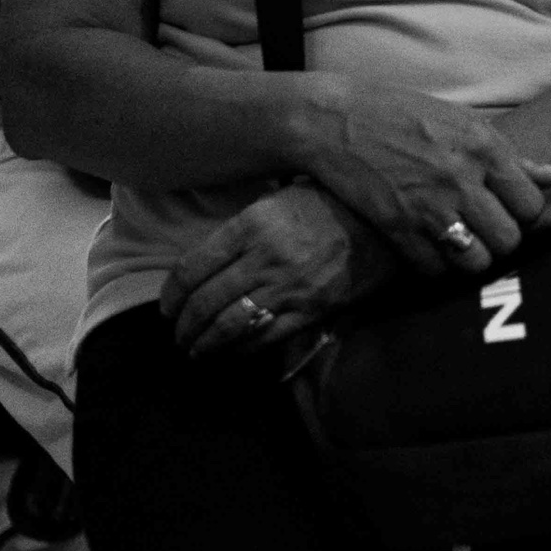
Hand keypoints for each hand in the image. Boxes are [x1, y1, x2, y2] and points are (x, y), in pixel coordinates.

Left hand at [159, 182, 399, 357]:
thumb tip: (208, 258)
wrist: (382, 221)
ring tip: (196, 350)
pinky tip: (231, 352)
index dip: (172, 294)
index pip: (193, 267)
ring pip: (229, 324)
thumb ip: (244, 227)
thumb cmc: (328, 204)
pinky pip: (265, 337)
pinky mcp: (310, 309)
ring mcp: (288, 286)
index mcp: (252, 223)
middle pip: (206, 301)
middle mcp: (264, 256)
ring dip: (205, 343)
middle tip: (178, 334)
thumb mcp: (279, 199)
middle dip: (184, 325)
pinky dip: (241, 349)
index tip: (168, 306)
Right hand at [295, 76, 550, 275]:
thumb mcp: (463, 123)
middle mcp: (463, 177)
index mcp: (485, 146)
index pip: (532, 205)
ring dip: (469, 258)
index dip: (521, 212)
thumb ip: (510, 156)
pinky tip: (426, 246)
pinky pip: (434, 269)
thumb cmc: (403, 114)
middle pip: (509, 239)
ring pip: (476, 261)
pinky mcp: (397, 227)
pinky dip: (433, 265)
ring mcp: (429, 205)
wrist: (336, 120)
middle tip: (481, 229)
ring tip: (458, 242)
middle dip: (498, 239)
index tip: (504, 207)